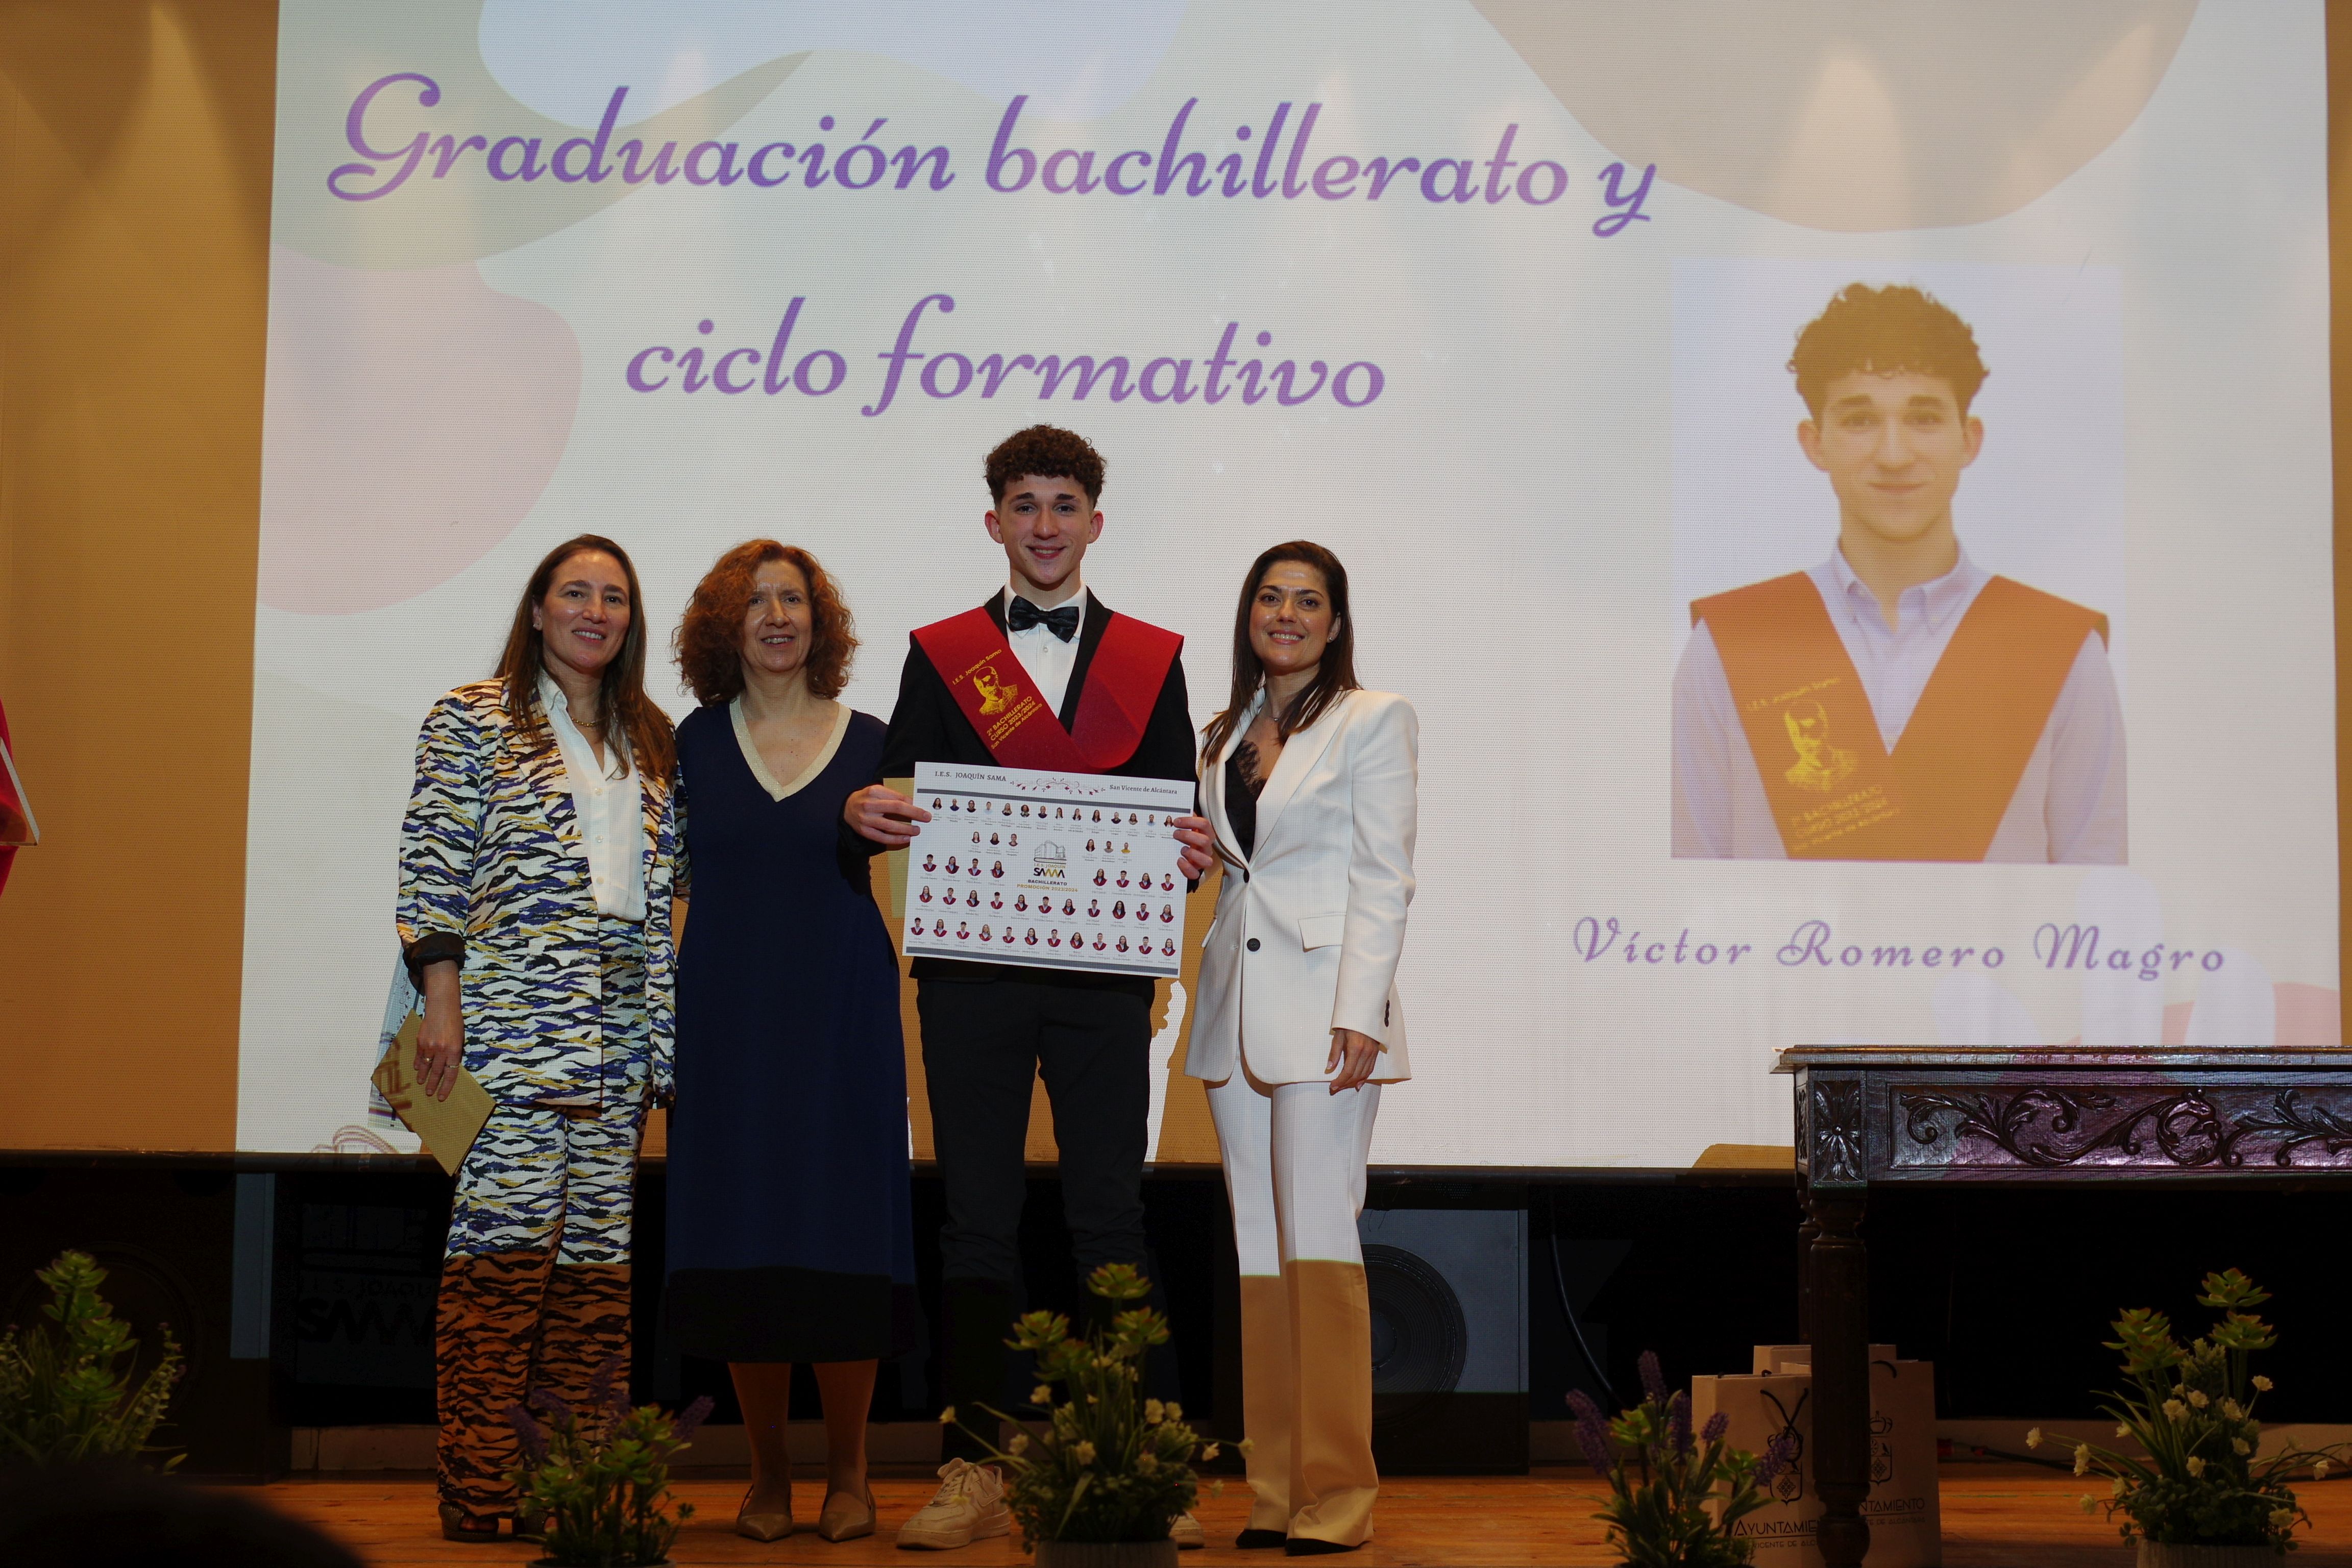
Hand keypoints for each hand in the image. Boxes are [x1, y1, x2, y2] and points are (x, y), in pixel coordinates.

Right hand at [416, 961, 463, 1101]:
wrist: (442, 1007)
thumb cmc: (455, 1022)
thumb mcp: (460, 1038)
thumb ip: (454, 1053)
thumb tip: (449, 1067)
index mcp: (454, 1050)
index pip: (451, 1073)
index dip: (446, 1086)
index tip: (442, 1095)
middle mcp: (441, 1050)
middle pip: (437, 1072)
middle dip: (433, 1085)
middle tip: (430, 1094)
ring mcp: (430, 1046)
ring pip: (425, 1066)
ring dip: (423, 1076)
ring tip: (422, 1084)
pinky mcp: (421, 1041)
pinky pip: (419, 1056)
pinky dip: (418, 1063)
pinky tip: (417, 1069)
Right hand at [844, 785, 929, 846]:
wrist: (847, 807)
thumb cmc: (867, 798)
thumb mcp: (878, 791)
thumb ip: (893, 796)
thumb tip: (913, 803)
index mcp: (874, 791)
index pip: (898, 798)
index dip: (913, 804)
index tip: (924, 810)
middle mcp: (869, 804)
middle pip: (896, 808)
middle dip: (914, 813)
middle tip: (926, 818)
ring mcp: (866, 819)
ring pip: (889, 825)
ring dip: (906, 829)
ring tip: (917, 830)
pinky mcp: (864, 831)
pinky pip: (882, 837)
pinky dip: (895, 839)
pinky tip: (906, 839)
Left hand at [1171, 813, 1215, 879]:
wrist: (1185, 856)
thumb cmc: (1186, 839)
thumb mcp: (1187, 827)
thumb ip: (1185, 820)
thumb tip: (1176, 810)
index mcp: (1205, 834)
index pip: (1204, 824)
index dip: (1191, 821)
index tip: (1177, 821)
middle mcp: (1206, 847)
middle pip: (1205, 841)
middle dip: (1188, 836)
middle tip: (1175, 834)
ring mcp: (1202, 859)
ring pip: (1206, 860)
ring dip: (1192, 854)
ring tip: (1182, 849)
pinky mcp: (1196, 871)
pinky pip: (1195, 873)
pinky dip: (1186, 868)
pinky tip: (1179, 860)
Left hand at [1326, 1027, 1380, 1092]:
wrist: (1364, 1012)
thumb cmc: (1349, 1023)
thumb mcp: (1338, 1036)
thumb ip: (1334, 1053)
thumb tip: (1329, 1068)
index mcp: (1355, 1048)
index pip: (1348, 1071)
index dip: (1340, 1081)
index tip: (1332, 1086)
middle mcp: (1366, 1052)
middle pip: (1356, 1075)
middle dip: (1345, 1084)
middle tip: (1336, 1088)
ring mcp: (1372, 1053)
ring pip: (1364, 1074)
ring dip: (1353, 1083)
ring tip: (1344, 1086)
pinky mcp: (1375, 1052)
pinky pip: (1370, 1069)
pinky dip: (1364, 1078)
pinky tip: (1358, 1083)